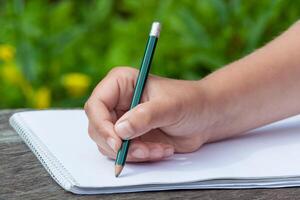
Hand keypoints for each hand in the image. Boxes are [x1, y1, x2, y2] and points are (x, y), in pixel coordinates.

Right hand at [84, 67, 212, 161]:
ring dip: (133, 153)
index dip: (101, 125)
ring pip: (109, 144)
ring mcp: (122, 121)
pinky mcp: (129, 138)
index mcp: (121, 83)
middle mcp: (117, 102)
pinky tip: (160, 150)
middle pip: (97, 128)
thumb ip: (145, 116)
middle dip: (119, 145)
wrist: (205, 118)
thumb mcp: (170, 107)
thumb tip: (119, 130)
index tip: (117, 143)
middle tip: (142, 151)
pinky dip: (140, 157)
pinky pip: (123, 154)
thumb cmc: (190, 102)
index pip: (96, 104)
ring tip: (158, 149)